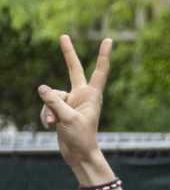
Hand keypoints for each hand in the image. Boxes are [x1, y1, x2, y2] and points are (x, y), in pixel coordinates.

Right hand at [38, 35, 113, 181]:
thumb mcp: (68, 119)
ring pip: (52, 96)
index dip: (103, 55)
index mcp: (92, 95)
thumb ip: (55, 102)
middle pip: (73, 70)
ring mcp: (71, 101)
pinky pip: (47, 106)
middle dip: (67, 54)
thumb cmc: (81, 137)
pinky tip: (52, 126)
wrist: (78, 154)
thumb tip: (42, 87)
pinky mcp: (61, 108)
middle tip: (63, 36)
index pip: (99, 71)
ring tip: (55, 123)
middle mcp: (83, 95)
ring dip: (49, 110)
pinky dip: (46, 116)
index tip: (108, 40)